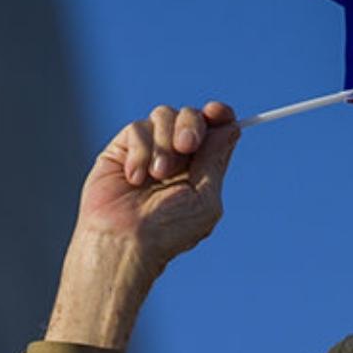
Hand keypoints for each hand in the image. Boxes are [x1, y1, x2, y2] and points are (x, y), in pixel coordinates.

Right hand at [46, 102, 239, 348]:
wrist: (126, 240)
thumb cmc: (167, 230)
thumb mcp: (204, 198)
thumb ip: (216, 159)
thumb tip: (230, 126)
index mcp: (200, 167)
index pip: (214, 128)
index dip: (218, 114)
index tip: (217, 112)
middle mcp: (175, 155)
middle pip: (191, 115)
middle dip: (191, 125)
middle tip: (186, 146)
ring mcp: (148, 150)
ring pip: (164, 115)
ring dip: (164, 143)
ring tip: (157, 174)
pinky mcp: (122, 149)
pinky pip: (138, 128)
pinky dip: (140, 151)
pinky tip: (134, 178)